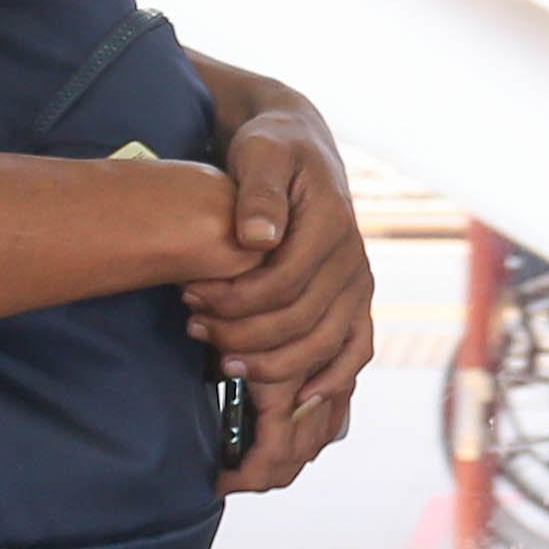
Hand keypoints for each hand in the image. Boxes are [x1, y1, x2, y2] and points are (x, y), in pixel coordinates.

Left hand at [182, 99, 371, 493]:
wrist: (299, 149)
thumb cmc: (271, 150)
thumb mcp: (260, 153)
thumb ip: (259, 191)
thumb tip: (258, 238)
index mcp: (332, 224)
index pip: (282, 283)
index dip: (233, 299)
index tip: (188, 295)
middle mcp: (354, 260)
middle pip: (300, 323)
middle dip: (241, 335)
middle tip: (194, 326)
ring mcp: (359, 285)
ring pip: (323, 347)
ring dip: (270, 364)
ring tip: (219, 360)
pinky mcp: (356, 301)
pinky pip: (354, 353)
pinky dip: (329, 381)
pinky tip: (294, 399)